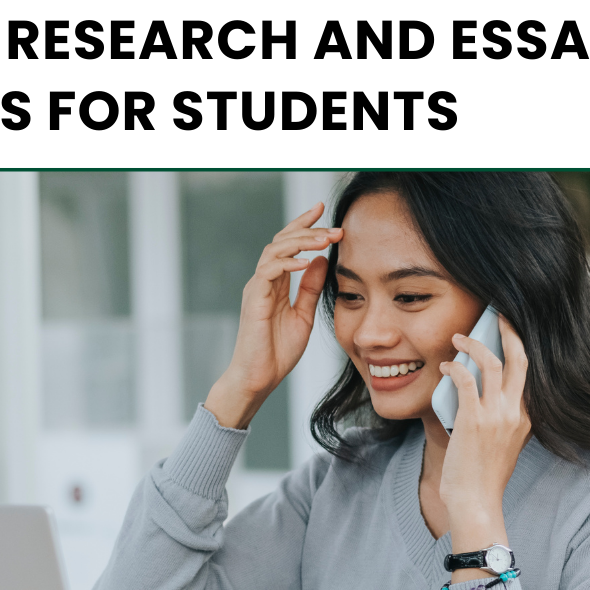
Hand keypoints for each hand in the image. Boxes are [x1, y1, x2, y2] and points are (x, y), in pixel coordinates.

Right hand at [205, 202, 342, 429]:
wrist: (259, 379)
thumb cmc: (277, 353)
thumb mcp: (303, 316)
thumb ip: (309, 289)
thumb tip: (321, 260)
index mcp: (275, 284)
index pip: (288, 246)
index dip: (304, 226)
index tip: (323, 211)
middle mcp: (263, 281)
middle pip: (281, 241)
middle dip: (308, 229)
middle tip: (335, 227)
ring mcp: (257, 288)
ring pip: (275, 250)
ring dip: (302, 242)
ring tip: (325, 239)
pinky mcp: (254, 299)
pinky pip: (269, 271)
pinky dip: (288, 263)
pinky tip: (307, 261)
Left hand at [437, 315, 531, 574]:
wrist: (474, 503)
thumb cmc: (481, 476)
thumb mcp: (502, 444)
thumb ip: (499, 419)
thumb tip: (480, 393)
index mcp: (527, 418)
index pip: (529, 372)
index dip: (520, 347)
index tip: (510, 330)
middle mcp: (517, 413)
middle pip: (520, 359)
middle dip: (509, 332)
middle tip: (497, 314)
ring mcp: (497, 416)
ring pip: (493, 363)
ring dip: (474, 345)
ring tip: (459, 337)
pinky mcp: (474, 420)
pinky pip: (465, 380)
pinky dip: (454, 366)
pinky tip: (445, 365)